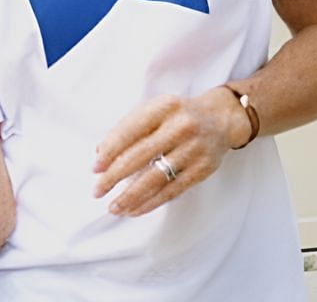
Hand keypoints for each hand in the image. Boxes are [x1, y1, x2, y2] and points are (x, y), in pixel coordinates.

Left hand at [92, 88, 245, 216]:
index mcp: (163, 107)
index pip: (130, 130)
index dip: (110, 150)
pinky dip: (150, 202)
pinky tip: (135, 209)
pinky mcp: (202, 169)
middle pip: (140, 155)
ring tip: (114, 207)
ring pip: (156, 178)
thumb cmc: (177, 116)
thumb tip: (100, 154)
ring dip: (131, 196)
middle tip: (97, 190)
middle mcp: (180, 126)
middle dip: (114, 176)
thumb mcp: (155, 110)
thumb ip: (128, 127)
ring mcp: (193, 149)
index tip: (95, 168)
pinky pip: (172, 190)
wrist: (221, 118)